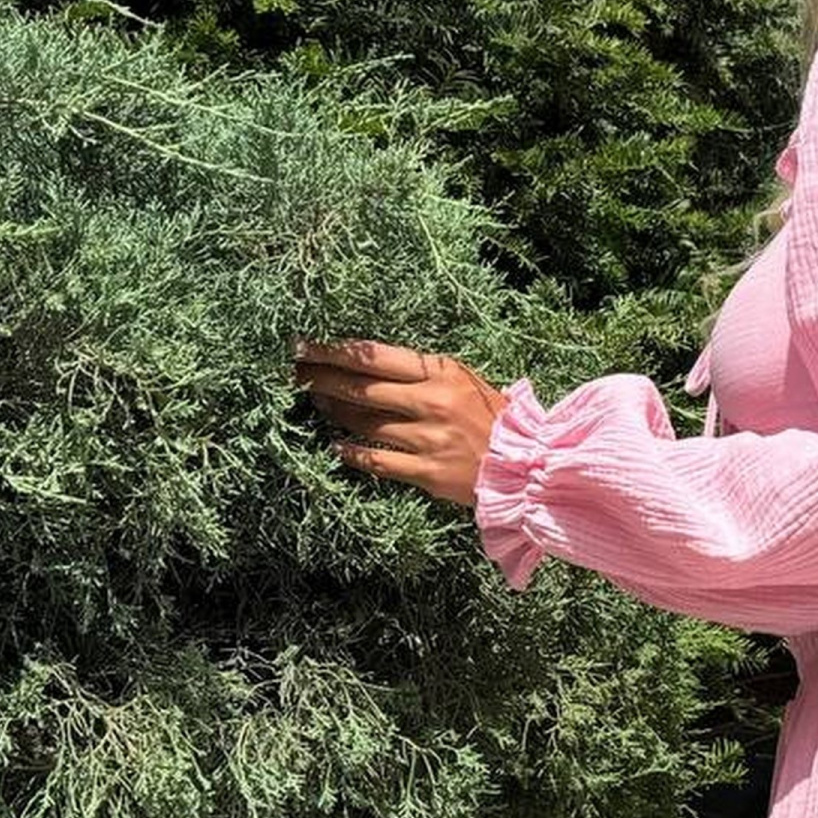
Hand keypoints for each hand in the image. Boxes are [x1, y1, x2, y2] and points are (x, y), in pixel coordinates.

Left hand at [293, 338, 509, 510]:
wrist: (524, 462)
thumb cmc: (492, 416)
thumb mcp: (463, 380)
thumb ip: (423, 372)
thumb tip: (370, 363)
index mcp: (441, 372)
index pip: (374, 356)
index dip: (333, 351)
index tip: (303, 345)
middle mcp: (432, 402)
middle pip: (361, 389)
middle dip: (321, 380)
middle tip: (294, 375)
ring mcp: (428, 439)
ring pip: (365, 423)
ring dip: (334, 413)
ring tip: (316, 403)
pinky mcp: (427, 471)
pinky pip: (377, 460)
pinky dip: (352, 452)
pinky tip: (336, 446)